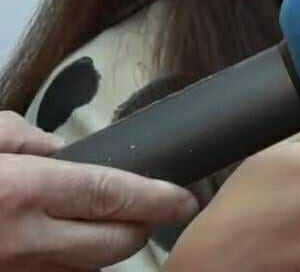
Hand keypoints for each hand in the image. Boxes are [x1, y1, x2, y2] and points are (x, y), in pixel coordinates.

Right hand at [0, 109, 198, 271]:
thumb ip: (24, 138)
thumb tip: (59, 148)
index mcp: (21, 190)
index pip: (112, 195)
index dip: (157, 199)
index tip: (184, 201)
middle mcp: (22, 240)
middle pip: (113, 244)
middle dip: (140, 227)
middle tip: (149, 211)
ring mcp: (13, 271)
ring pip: (86, 269)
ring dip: (100, 251)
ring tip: (97, 225)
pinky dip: (67, 265)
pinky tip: (63, 245)